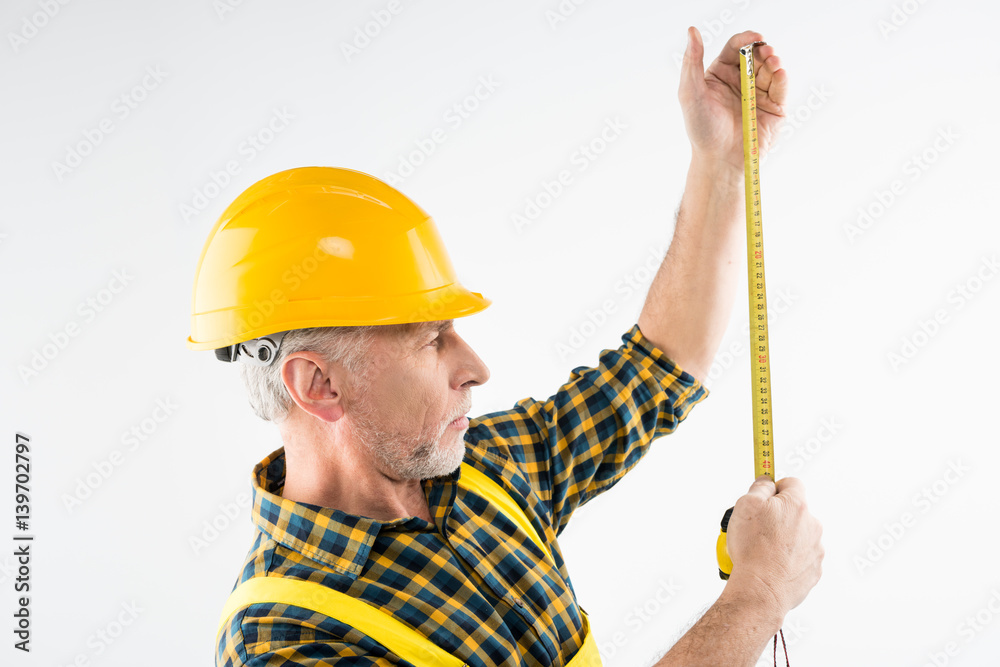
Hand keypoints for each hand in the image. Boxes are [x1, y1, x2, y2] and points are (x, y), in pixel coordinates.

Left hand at [678, 27, 787, 169]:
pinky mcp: (774, 108)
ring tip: (773, 62)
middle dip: (762, 49)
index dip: (745, 39)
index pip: (736, 48)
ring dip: (773, 62)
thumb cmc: (702, 129)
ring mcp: (758, 94)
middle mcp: (740, 81)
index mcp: (721, 74)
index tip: (754, 38)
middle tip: (765, 51)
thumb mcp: (690, 92)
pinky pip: (781, 88)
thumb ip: (692, 61)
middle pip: (756, 56)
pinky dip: (782, 78)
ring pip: (770, 69)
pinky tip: (779, 73)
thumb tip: (692, 30)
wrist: (720, 160)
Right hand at [724, 475, 823, 615]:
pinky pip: (800, 558)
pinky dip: (786, 559)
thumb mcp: (745, 505)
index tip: (765, 496)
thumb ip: (760, 487)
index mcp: (797, 506)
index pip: (792, 483)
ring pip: (797, 536)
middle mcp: (812, 525)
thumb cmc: (752, 549)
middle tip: (756, 529)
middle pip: (794, 511)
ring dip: (782, 539)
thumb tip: (767, 482)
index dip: (776, 488)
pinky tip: (770, 565)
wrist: (761, 590)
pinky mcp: (813, 571)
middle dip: (777, 517)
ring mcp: (815, 550)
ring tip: (761, 551)